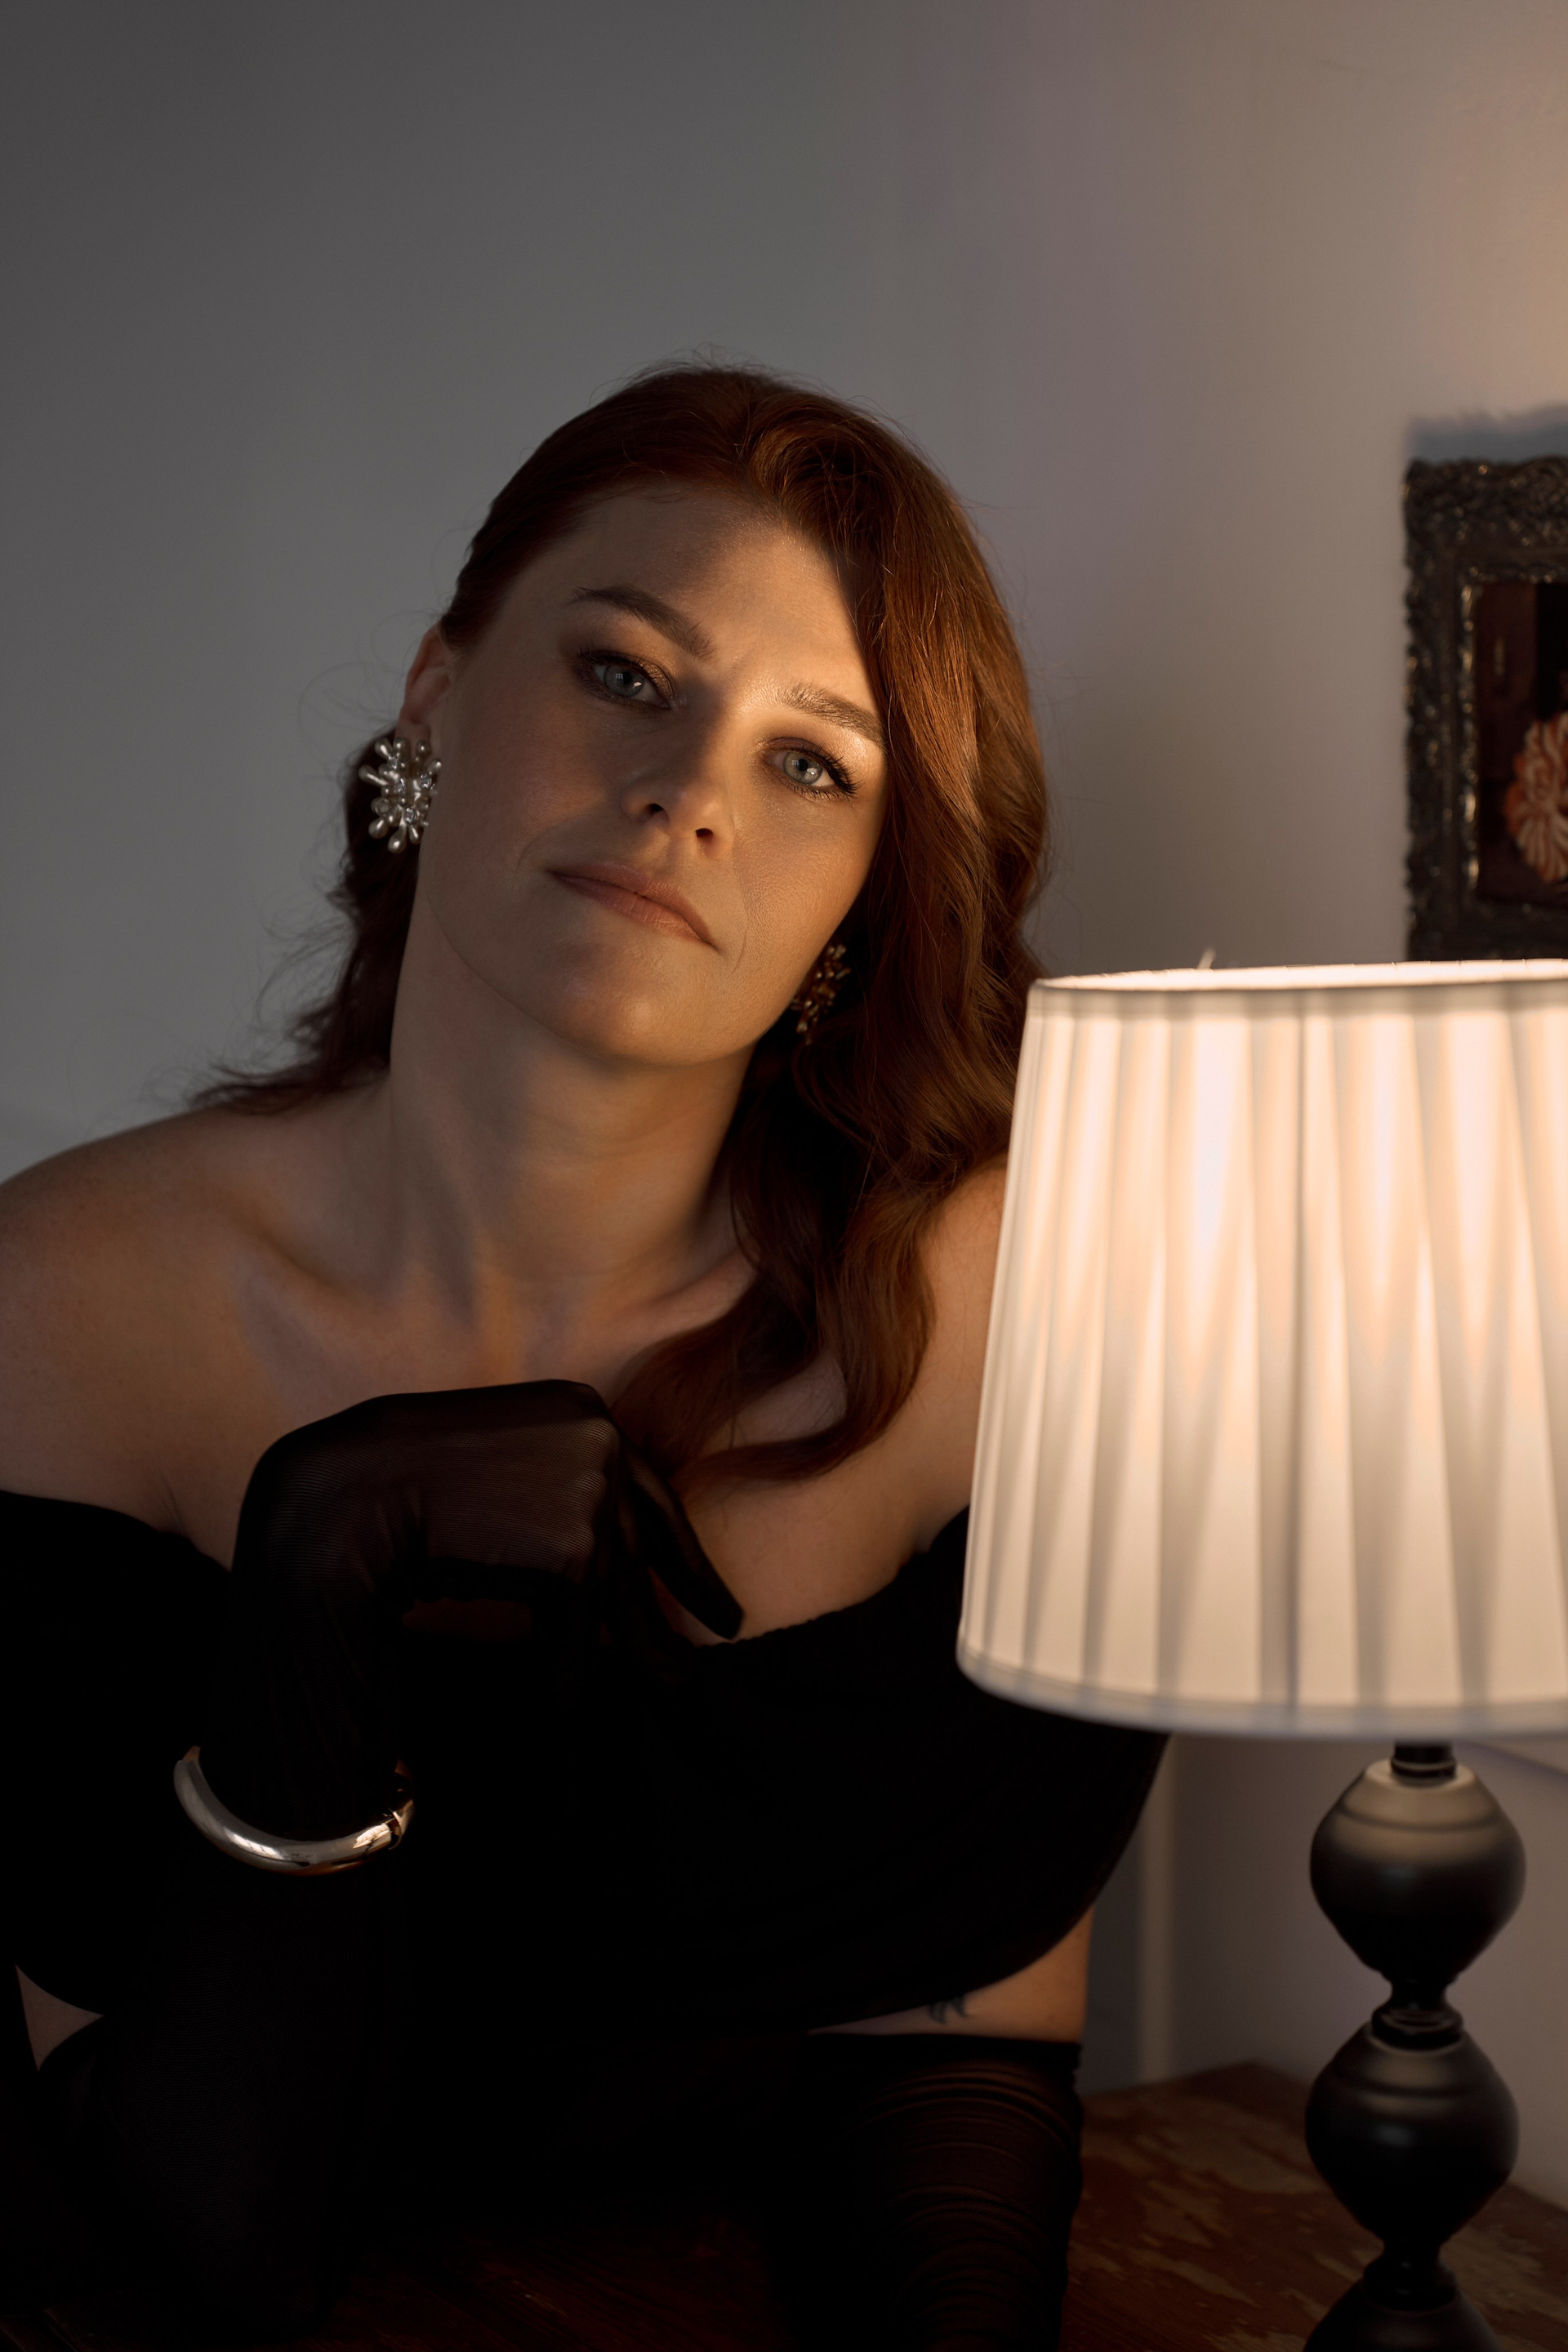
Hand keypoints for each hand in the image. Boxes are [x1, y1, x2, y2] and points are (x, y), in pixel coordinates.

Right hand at [200, 1382, 737, 1839]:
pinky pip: (579, 1628)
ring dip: (629, 1655)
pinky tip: (561, 1709)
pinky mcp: (574, 1544)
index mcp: (582, 1411)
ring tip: (664, 1695)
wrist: (351, 1489)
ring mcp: (591, 1487)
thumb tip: (601, 1568)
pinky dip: (567, 1671)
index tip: (716, 1604)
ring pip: (617, 1596)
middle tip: (703, 1657)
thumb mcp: (498, 1468)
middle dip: (673, 1611)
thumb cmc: (403, 1480)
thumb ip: (554, 1496)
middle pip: (644, 1549)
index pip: (653, 1496)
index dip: (684, 1558)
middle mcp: (601, 1438)